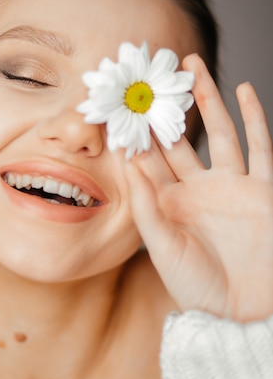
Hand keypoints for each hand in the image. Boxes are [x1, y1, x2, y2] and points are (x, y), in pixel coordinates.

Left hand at [124, 54, 272, 321]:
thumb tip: (128, 164)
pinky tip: (244, 90)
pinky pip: (260, 147)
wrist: (243, 313)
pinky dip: (254, 118)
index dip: (134, 130)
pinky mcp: (262, 189)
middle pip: (180, 137)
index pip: (148, 158)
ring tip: (192, 65)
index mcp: (169, 202)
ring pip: (218, 132)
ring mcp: (231, 186)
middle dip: (167, 106)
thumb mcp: (163, 247)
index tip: (119, 101)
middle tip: (153, 72)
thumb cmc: (197, 287)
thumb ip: (146, 206)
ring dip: (207, 99)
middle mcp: (198, 189)